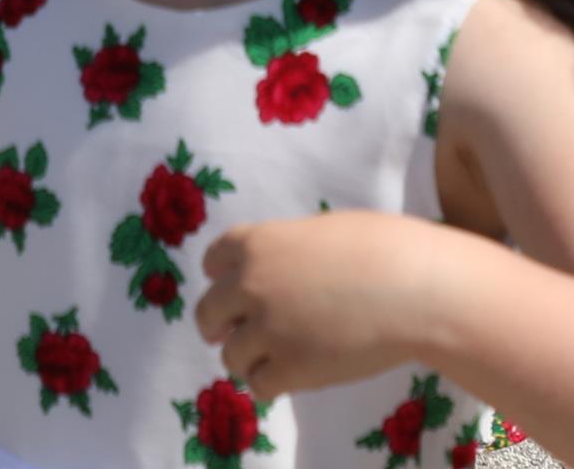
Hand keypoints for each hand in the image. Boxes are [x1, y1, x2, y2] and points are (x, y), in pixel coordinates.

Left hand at [197, 212, 437, 401]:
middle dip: (220, 327)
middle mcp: (248, 284)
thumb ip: (284, 255)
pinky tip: (289, 380)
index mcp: (254, 242)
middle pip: (209, 313)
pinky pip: (259, 386)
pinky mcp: (290, 369)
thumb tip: (278, 277)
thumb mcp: (316, 234)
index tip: (231, 295)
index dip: (221, 281)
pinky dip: (270, 385)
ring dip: (248, 360)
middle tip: (232, 338)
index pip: (211, 263)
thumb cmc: (378, 251)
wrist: (411, 288)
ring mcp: (266, 328)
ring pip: (231, 357)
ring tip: (272, 362)